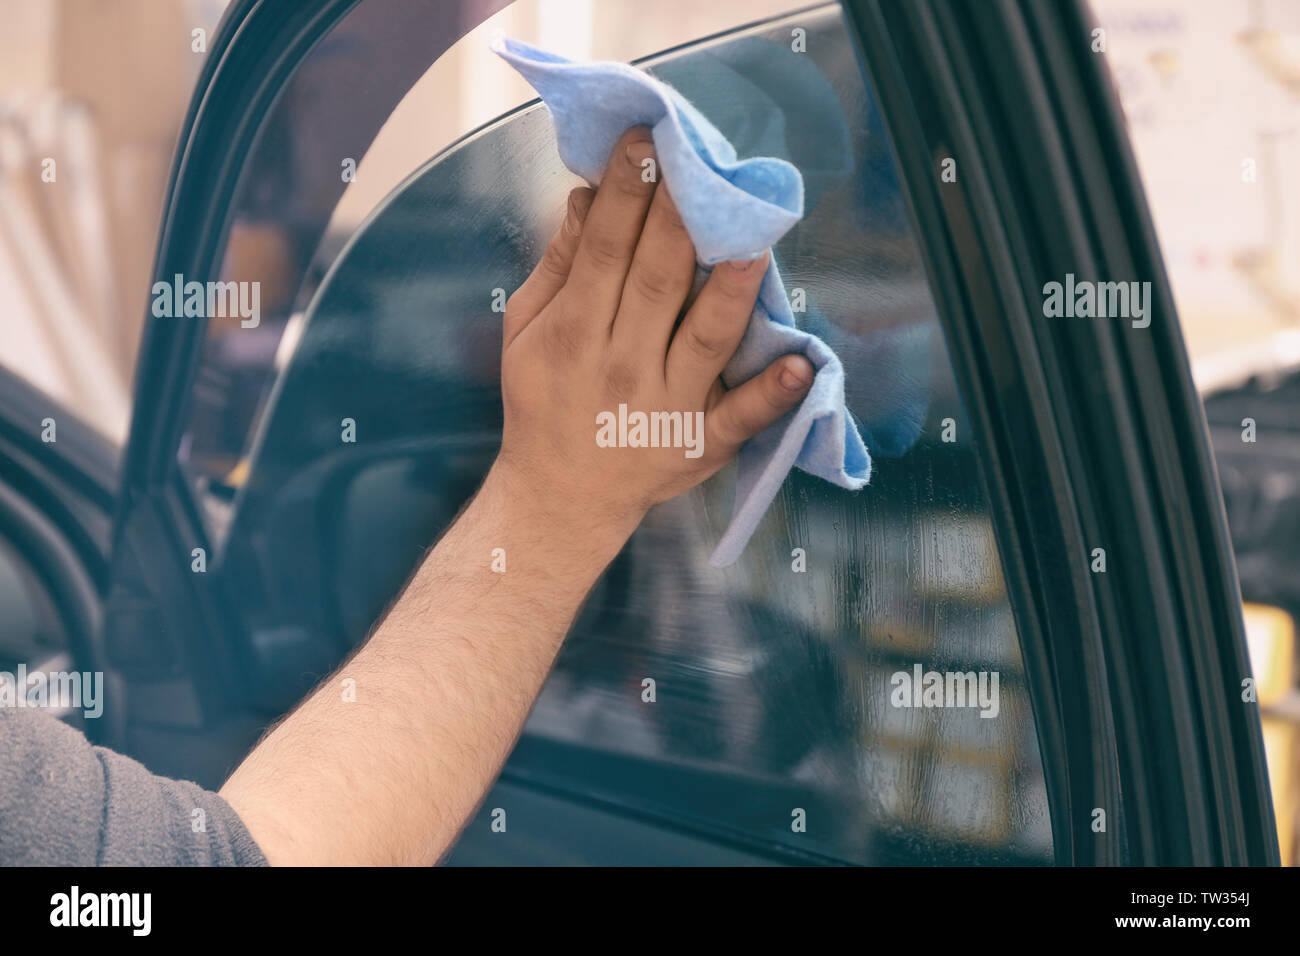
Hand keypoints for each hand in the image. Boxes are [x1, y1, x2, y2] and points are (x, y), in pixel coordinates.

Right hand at [492, 126, 814, 545]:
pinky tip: (800, 366)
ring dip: (732, 288)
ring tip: (755, 238)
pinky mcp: (702, 444)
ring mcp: (666, 407)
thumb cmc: (544, 401)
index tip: (645, 141)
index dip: (626, 193)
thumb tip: (589, 197)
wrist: (560, 497)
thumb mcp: (526, 332)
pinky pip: (741, 418)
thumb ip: (560, 265)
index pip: (605, 251)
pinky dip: (772, 395)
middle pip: (656, 281)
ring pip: (704, 337)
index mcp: (572, 335)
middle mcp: (621, 367)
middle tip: (700, 160)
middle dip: (678, 216)